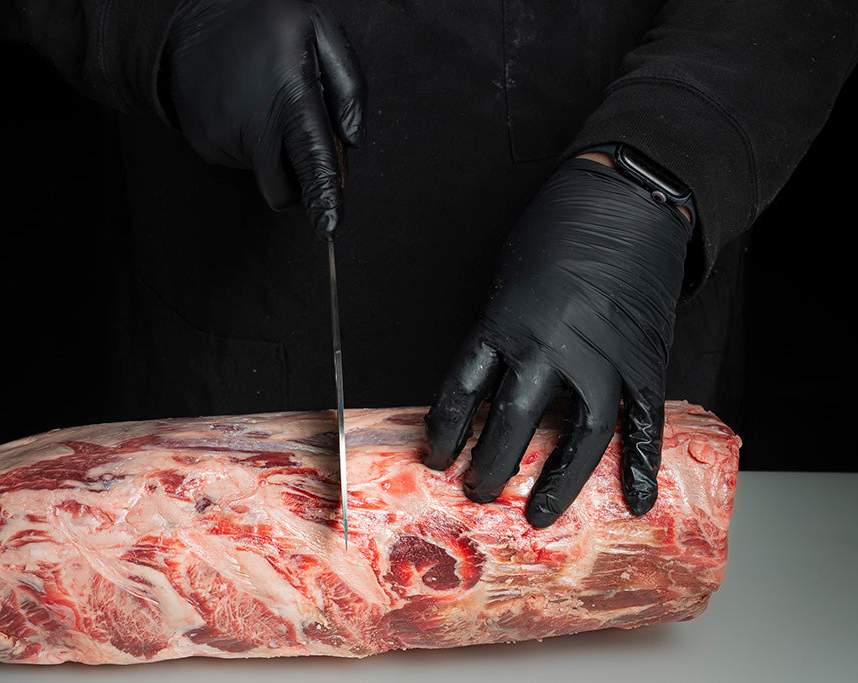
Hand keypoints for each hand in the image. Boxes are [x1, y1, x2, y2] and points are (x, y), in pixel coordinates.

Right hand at [161, 0, 366, 235]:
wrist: (189, 16)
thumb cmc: (264, 22)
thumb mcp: (319, 29)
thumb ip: (349, 85)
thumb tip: (353, 142)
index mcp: (289, 95)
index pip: (311, 158)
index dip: (322, 196)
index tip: (329, 227)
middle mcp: (252, 124)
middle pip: (284, 189)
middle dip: (299, 183)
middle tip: (301, 140)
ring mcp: (223, 137)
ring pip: (263, 175)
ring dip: (273, 153)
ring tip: (264, 104)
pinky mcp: (204, 144)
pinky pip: (239, 162)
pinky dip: (249, 145)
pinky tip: (243, 108)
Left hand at [422, 157, 692, 526]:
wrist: (626, 199)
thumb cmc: (558, 231)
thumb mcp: (509, 279)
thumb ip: (501, 334)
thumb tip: (492, 383)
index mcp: (504, 322)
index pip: (463, 391)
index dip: (447, 432)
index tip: (436, 458)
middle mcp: (549, 346)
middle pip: (514, 423)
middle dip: (492, 467)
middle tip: (479, 492)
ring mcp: (602, 357)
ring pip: (579, 436)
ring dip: (557, 481)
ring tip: (538, 513)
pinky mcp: (645, 359)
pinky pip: (643, 423)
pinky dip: (641, 465)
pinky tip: (636, 500)